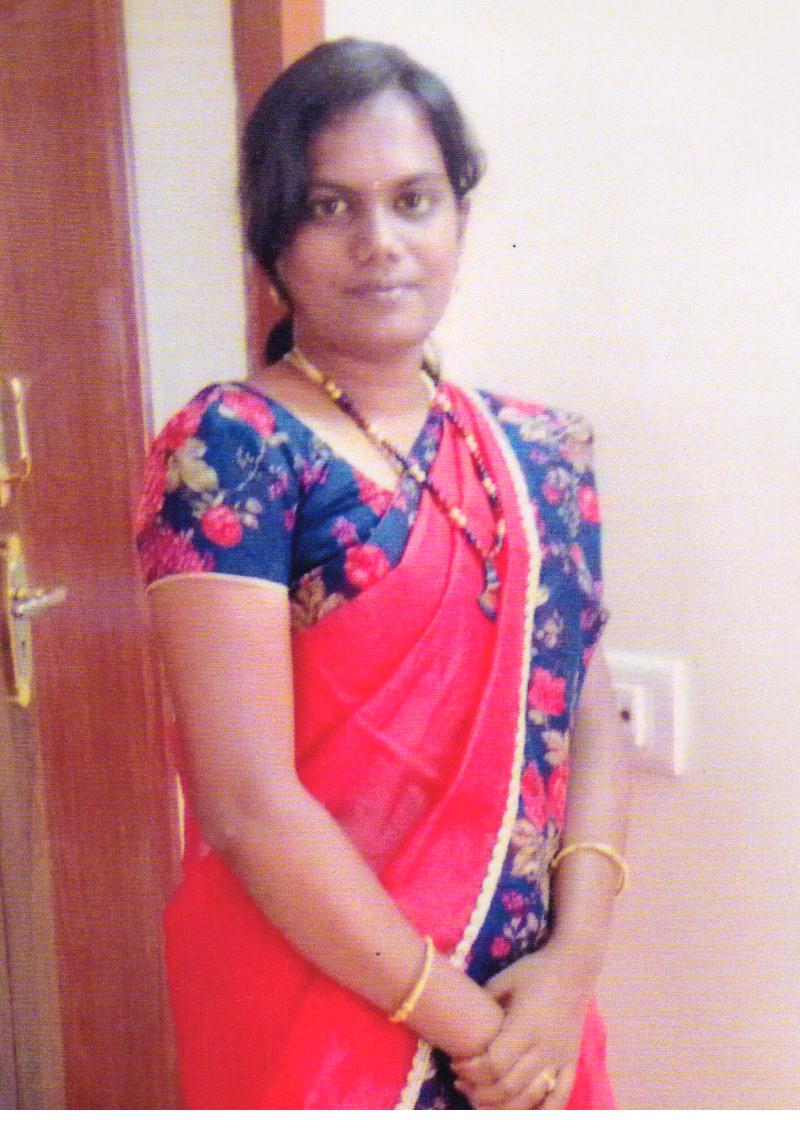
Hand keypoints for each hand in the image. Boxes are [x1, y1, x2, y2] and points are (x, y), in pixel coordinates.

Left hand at [450, 940, 593, 1108]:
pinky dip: (540, 1113)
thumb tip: (459, 1017)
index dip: (471, 1072)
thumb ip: (484, 1002)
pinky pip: (559, 1098)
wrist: (574, 968)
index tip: (456, 1065)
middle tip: (461, 1084)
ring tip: (480, 1100)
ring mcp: (560, 1058)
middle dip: (479, 1091)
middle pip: (508, 1086)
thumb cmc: (534, 972)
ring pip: (530, 1099)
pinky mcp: (572, 1063)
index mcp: (525, 1026)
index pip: (495, 1063)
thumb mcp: (503, 980)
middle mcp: (544, 1047)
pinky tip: (518, 1113)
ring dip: (502, 1107)